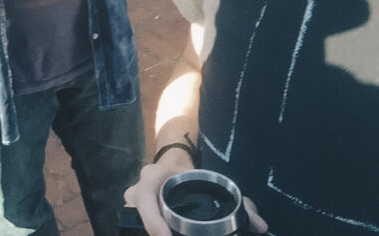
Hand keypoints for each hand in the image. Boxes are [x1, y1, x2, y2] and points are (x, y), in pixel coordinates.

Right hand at [124, 150, 268, 235]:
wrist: (175, 162)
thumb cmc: (193, 172)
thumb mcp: (214, 180)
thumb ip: (241, 203)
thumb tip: (260, 226)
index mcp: (155, 175)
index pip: (144, 195)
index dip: (152, 219)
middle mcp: (138, 188)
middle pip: (133, 213)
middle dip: (148, 229)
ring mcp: (133, 200)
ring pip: (131, 221)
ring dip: (144, 229)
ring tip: (166, 235)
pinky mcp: (135, 212)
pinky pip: (133, 224)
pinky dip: (146, 230)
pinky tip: (163, 234)